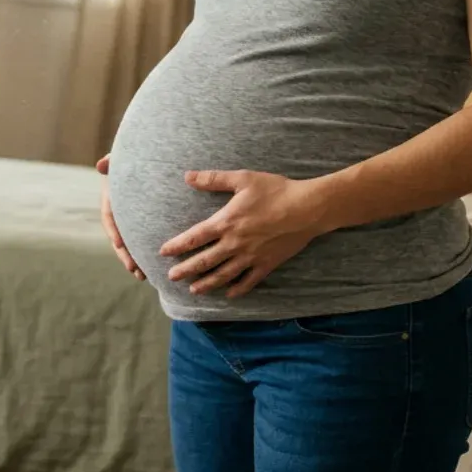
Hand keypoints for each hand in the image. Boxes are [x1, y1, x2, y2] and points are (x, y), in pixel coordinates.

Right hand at [97, 155, 144, 280]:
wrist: (147, 161)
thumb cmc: (133, 157)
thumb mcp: (122, 158)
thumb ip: (112, 160)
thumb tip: (101, 164)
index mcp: (112, 198)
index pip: (109, 216)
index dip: (113, 230)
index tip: (119, 243)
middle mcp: (120, 213)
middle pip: (119, 237)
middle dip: (125, 255)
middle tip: (133, 269)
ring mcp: (131, 220)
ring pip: (130, 244)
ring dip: (135, 261)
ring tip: (143, 276)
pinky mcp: (144, 224)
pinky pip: (142, 242)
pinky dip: (145, 255)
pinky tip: (155, 269)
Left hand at [160, 170, 326, 298]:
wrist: (308, 208)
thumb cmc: (276, 190)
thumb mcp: (243, 179)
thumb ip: (213, 179)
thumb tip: (187, 176)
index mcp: (226, 222)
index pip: (194, 237)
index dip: (177, 246)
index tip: (163, 253)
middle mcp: (235, 243)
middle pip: (204, 260)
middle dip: (186, 269)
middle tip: (171, 277)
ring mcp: (251, 256)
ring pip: (223, 275)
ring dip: (207, 283)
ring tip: (194, 290)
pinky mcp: (267, 264)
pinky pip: (249, 281)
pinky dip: (237, 289)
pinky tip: (229, 294)